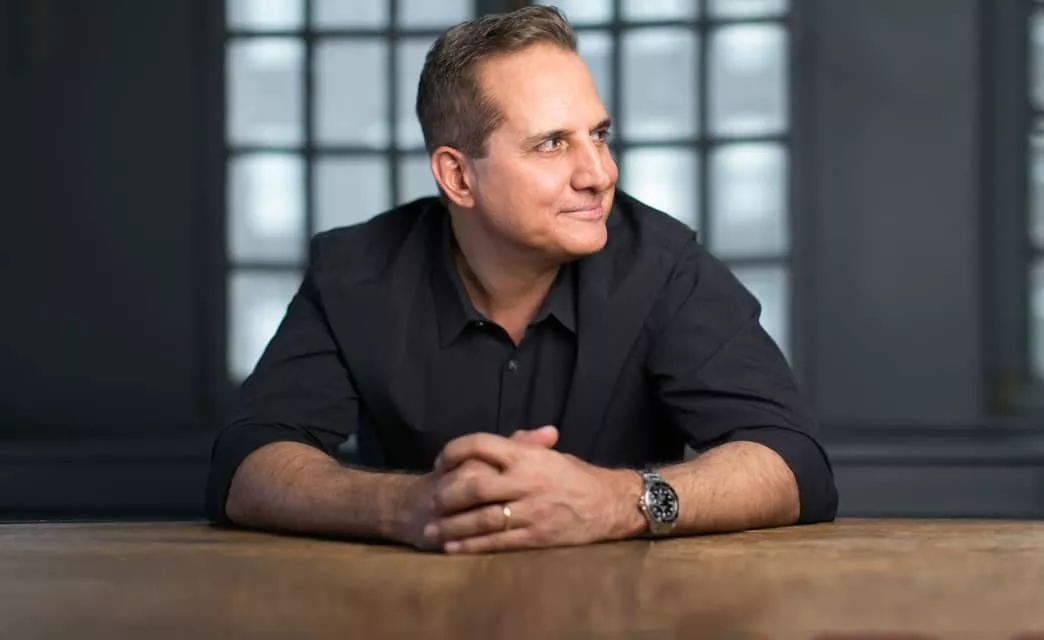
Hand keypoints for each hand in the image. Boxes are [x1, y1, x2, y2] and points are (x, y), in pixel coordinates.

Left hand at [427, 426, 644, 553]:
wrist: (611, 504)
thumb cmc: (578, 477)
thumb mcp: (551, 455)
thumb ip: (523, 446)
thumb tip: (503, 438)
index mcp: (528, 456)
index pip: (481, 444)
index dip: (454, 451)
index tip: (441, 461)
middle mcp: (527, 481)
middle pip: (475, 485)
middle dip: (448, 494)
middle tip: (431, 501)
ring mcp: (532, 511)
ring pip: (483, 518)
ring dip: (453, 526)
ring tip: (432, 531)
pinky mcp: (537, 537)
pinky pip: (498, 542)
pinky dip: (472, 546)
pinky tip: (453, 548)